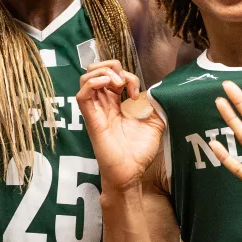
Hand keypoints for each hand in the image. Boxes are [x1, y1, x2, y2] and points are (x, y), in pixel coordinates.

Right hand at [77, 60, 165, 192]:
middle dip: (111, 67)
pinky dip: (93, 82)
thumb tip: (158, 92)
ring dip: (103, 72)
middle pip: (95, 71)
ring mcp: (95, 111)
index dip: (127, 75)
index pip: (112, 76)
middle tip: (124, 82)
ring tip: (118, 83)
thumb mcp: (154, 125)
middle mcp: (103, 105)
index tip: (137, 92)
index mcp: (115, 104)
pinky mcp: (91, 119)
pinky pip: (82, 95)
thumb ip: (155, 108)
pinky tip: (109, 85)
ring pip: (86, 78)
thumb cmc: (138, 153)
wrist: (130, 173)